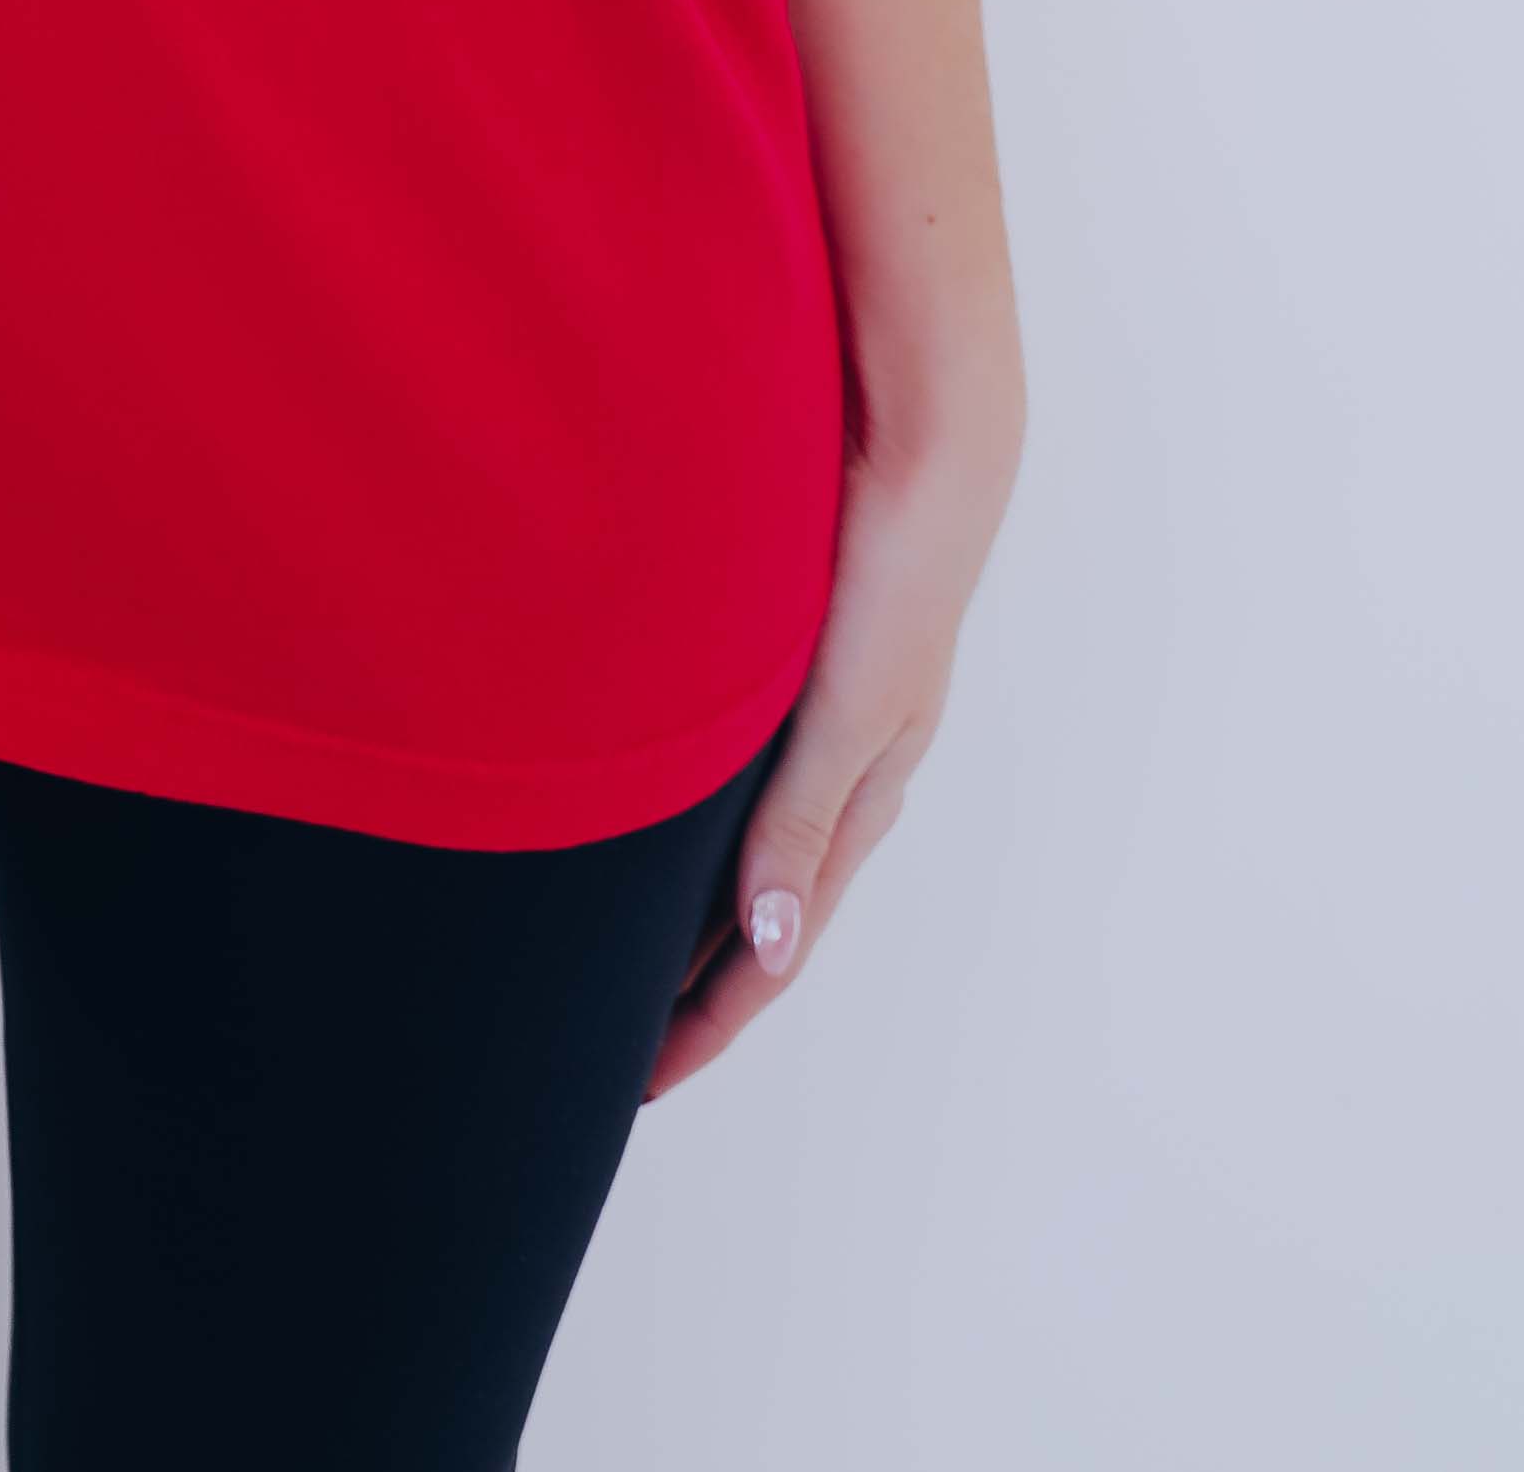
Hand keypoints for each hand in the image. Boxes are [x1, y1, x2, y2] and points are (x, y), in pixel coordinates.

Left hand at [648, 409, 1014, 1097]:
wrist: (918, 442)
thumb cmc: (897, 575)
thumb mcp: (851, 709)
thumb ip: (801, 819)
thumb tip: (761, 946)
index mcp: (860, 795)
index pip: (773, 943)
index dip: (709, 1014)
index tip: (641, 1080)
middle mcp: (833, 763)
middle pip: (752, 903)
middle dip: (689, 977)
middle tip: (607, 1039)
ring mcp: (805, 708)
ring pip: (732, 835)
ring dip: (679, 896)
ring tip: (605, 943)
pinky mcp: (775, 652)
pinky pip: (724, 762)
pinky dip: (680, 811)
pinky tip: (635, 808)